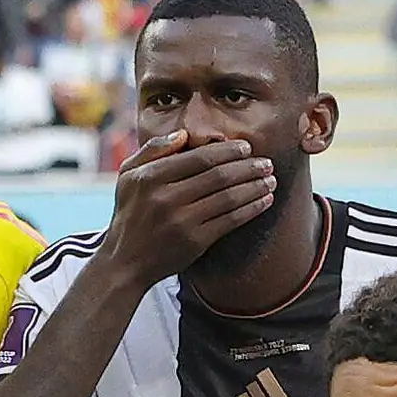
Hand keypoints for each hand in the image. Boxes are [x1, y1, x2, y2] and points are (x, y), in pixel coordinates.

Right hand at [100, 128, 280, 283]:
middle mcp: (166, 197)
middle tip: (266, 162)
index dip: (227, 151)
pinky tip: (264, 201)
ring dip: (255, 186)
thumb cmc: (130, 213)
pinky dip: (251, 209)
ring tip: (271, 180)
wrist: (125, 261)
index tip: (246, 147)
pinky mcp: (194, 242)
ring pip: (228, 197)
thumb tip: (185, 135)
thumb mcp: (129, 175)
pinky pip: (230, 220)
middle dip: (248, 167)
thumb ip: (153, 150)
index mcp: (151, 177)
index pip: (199, 157)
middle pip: (218, 176)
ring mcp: (181, 221)